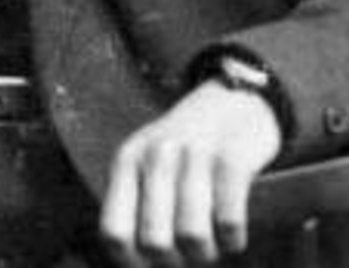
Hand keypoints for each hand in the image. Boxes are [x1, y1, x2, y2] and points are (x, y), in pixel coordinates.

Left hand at [100, 81, 282, 265]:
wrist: (234, 99)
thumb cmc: (186, 149)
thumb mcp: (147, 164)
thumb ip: (135, 204)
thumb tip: (141, 264)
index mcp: (127, 160)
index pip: (114, 232)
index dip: (132, 263)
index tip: (152, 264)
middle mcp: (156, 154)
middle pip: (155, 242)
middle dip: (176, 262)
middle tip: (188, 254)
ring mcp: (194, 153)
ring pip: (193, 238)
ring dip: (207, 253)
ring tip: (212, 241)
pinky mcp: (232, 157)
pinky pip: (229, 222)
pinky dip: (233, 239)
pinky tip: (232, 231)